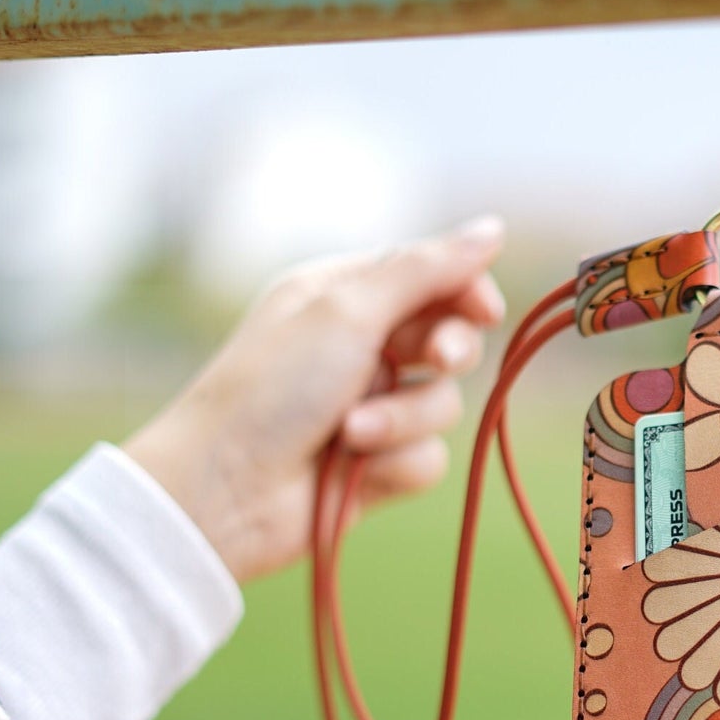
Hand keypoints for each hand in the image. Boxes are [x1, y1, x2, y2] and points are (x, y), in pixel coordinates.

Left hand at [124, 217, 505, 583]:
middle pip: (449, 338)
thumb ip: (426, 270)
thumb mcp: (348, 310)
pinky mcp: (379, 466)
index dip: (466, 292)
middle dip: (446, 352)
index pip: (431, 278)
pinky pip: (429, 459)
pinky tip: (352, 472)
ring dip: (402, 419)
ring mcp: (372, 408)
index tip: (485, 311)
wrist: (226, 491)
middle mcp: (360, 347)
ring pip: (442, 404)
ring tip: (349, 433)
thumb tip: (493, 228)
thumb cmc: (271, 388)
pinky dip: (394, 463)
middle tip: (436, 360)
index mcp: (344, 295)